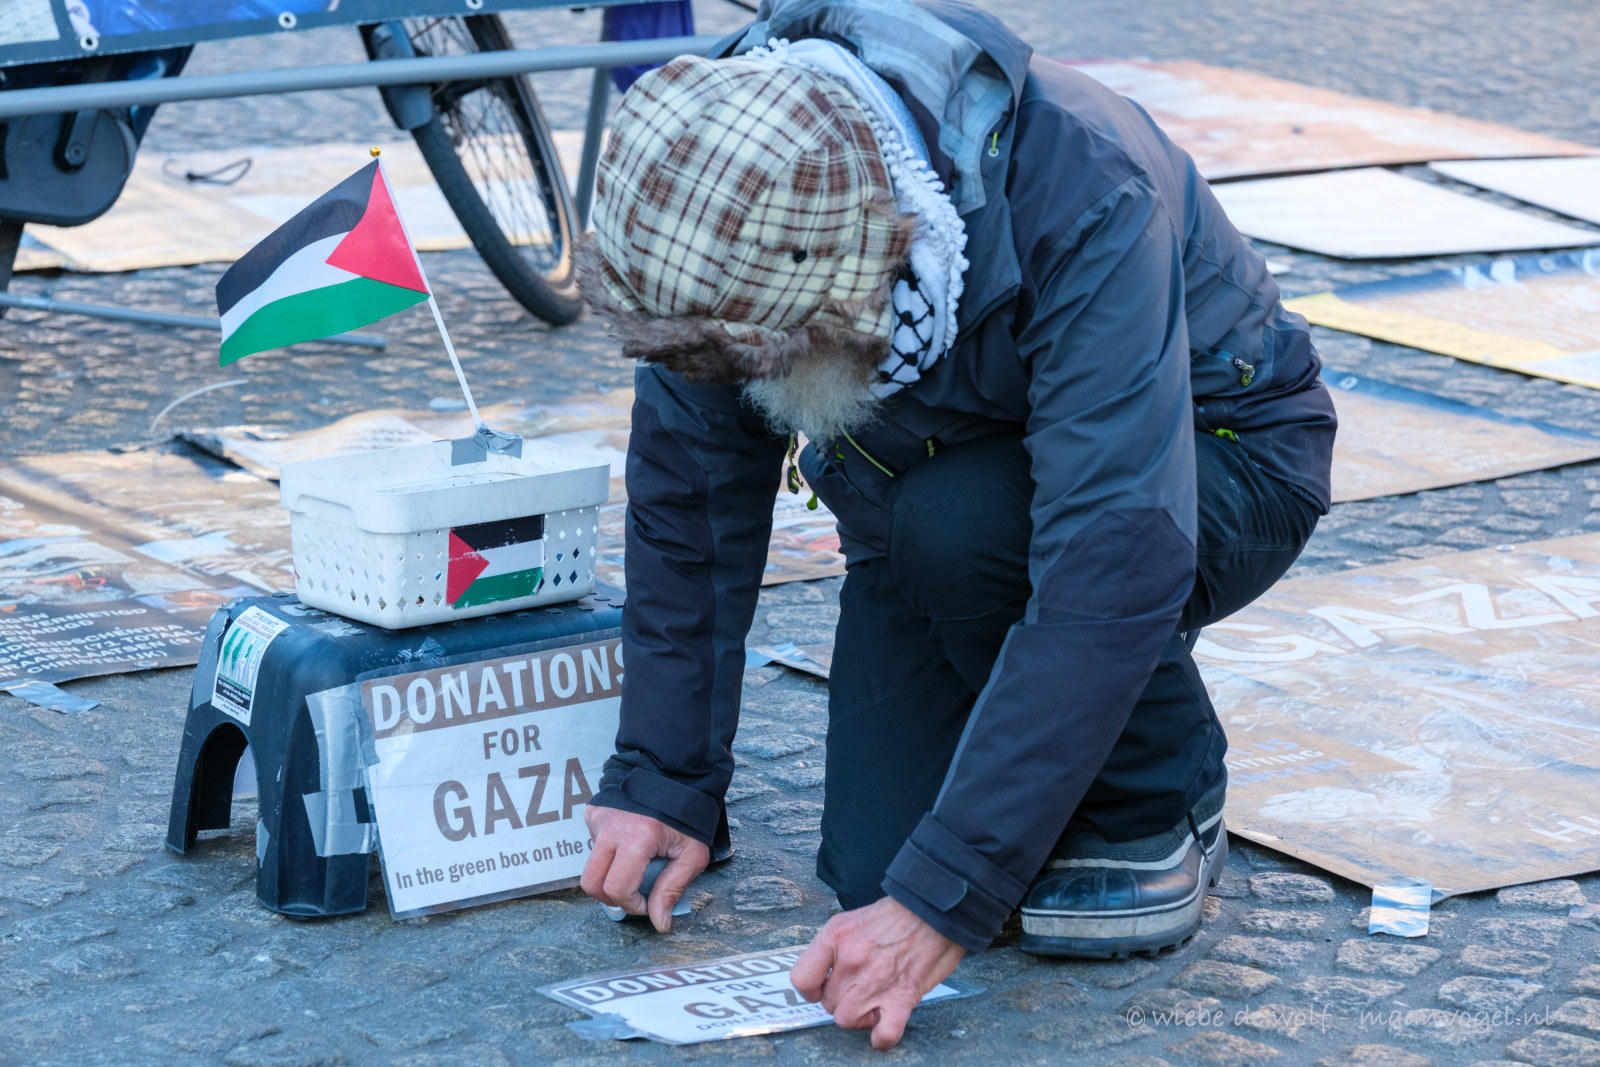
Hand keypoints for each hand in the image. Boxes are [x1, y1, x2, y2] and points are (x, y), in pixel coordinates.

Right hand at [581, 805, 708, 932]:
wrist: (676, 777)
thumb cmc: (688, 816)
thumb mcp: (691, 855)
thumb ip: (672, 890)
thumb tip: (659, 923)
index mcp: (637, 837)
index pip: (617, 888)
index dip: (631, 904)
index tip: (647, 903)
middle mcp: (611, 826)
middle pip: (591, 882)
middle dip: (610, 898)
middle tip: (633, 895)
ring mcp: (598, 818)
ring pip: (590, 865)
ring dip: (610, 875)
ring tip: (636, 867)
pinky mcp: (592, 813)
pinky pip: (593, 845)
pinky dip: (610, 854)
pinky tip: (629, 845)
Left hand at [790, 896, 965, 1050]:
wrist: (932, 908)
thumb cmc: (896, 914)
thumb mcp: (851, 920)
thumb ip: (834, 948)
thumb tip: (825, 976)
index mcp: (835, 937)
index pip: (802, 978)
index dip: (811, 989)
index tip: (821, 988)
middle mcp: (851, 961)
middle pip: (828, 1003)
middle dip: (842, 1000)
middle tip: (859, 989)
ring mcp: (875, 981)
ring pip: (847, 1020)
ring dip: (859, 1016)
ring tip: (872, 1003)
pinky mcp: (902, 997)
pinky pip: (884, 1033)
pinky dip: (882, 1037)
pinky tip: (883, 1027)